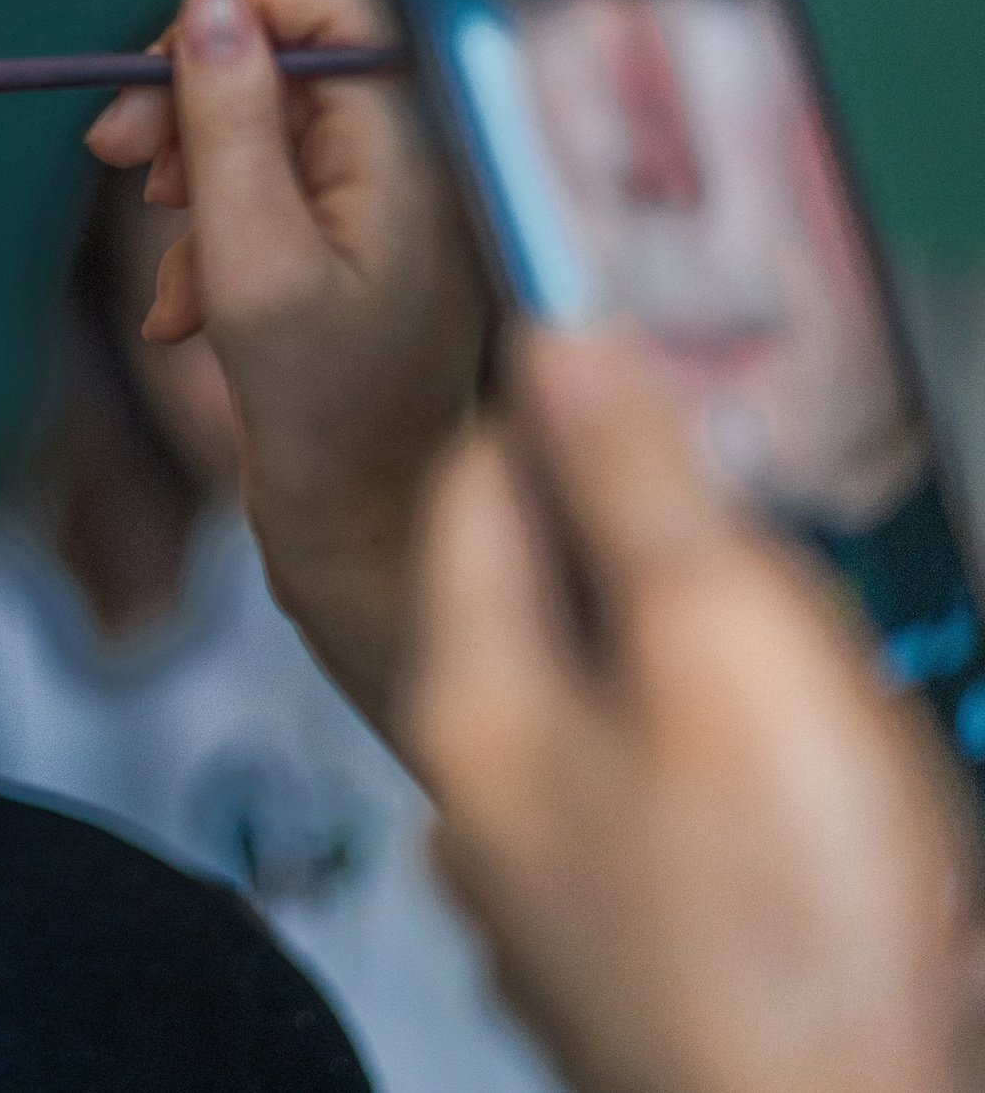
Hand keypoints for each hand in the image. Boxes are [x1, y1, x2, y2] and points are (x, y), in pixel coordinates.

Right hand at [85, 0, 484, 731]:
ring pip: (270, 135)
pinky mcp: (371, 249)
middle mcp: (425, 157)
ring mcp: (400, 205)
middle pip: (292, 63)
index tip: (146, 76)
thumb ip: (229, 121)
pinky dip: (218, 245)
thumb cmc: (324, 414)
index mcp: (423, 142)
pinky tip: (190, 318)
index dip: (230, 19)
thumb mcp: (252, 257)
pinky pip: (277, 200)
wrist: (373, 538)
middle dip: (194, 109)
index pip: (332, 4)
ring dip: (197, 192)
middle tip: (112, 153)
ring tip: (174, 278)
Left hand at [410, 328, 984, 1092]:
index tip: (657, 371)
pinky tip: (814, 789)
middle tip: (774, 540)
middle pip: (545, 593)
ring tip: (812, 674)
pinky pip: (665, 801)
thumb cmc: (793, 925)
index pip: (479, 490)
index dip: (566, 411)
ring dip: (707, 656)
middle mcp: (484, 798)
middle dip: (658, 543)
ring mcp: (550, 885)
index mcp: (475, 705)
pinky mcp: (631, 948)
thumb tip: (559, 341)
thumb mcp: (723, 650)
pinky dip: (733, 762)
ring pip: (613, 698)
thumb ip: (634, 490)